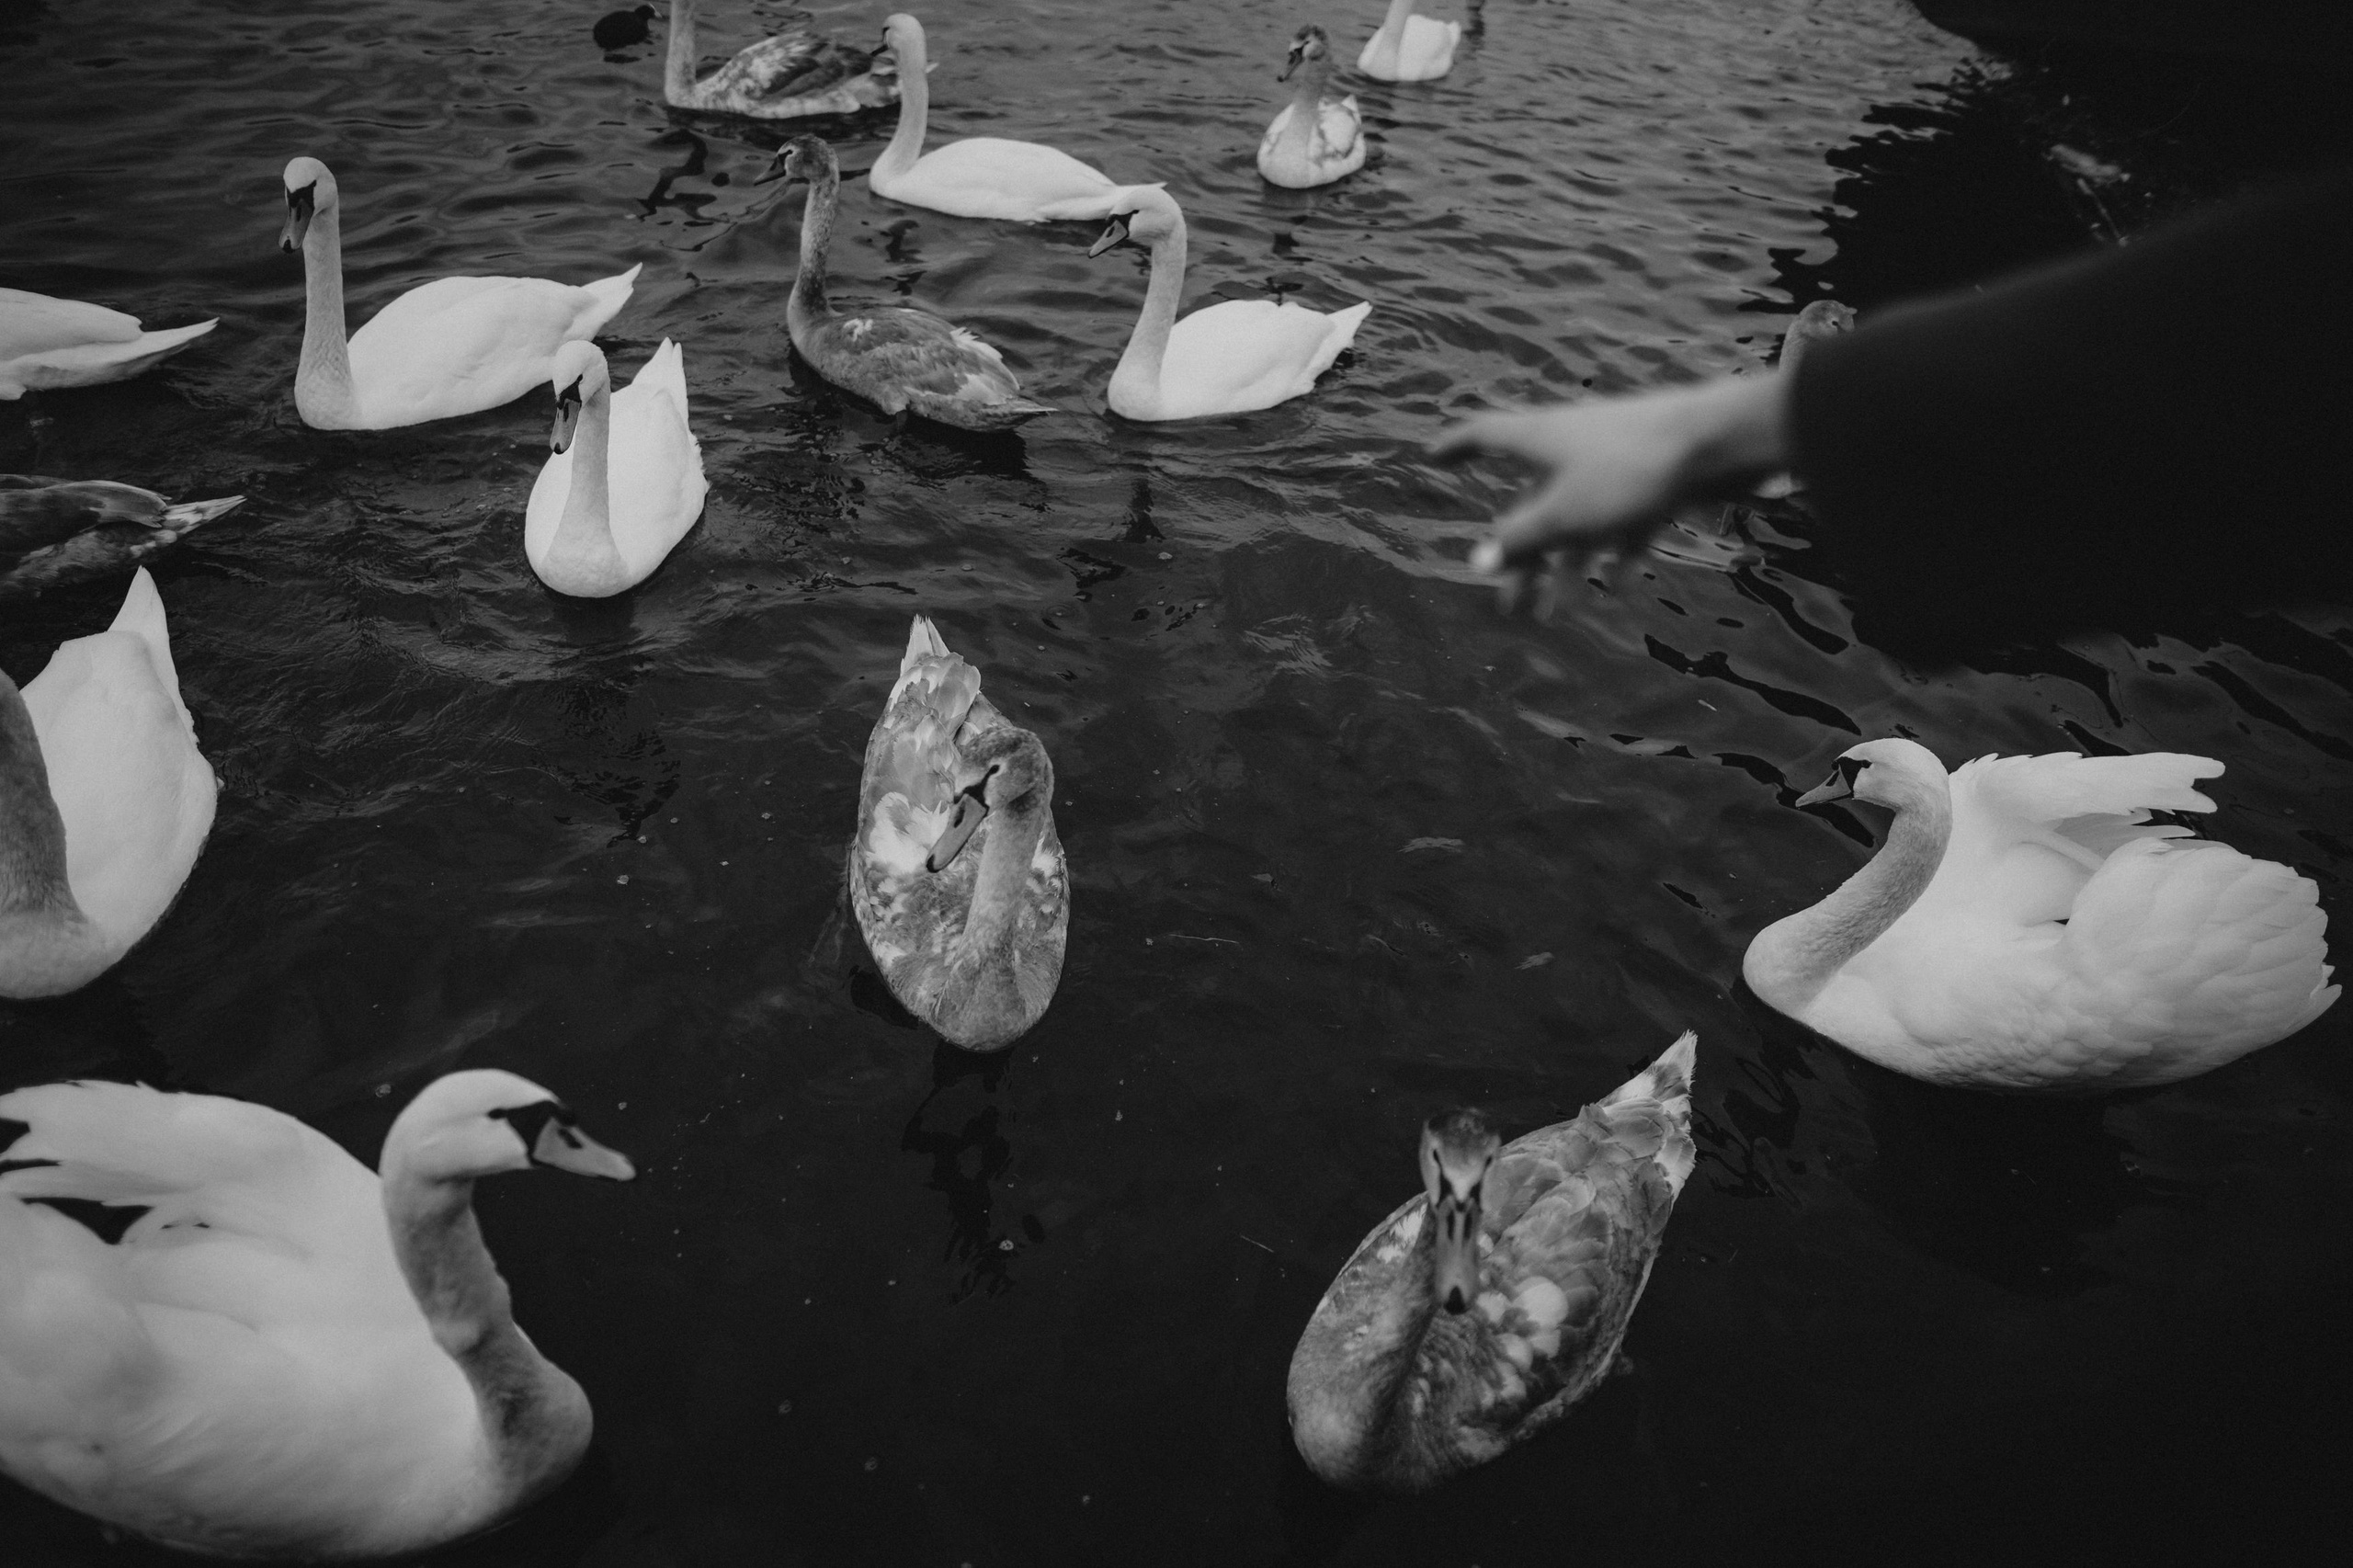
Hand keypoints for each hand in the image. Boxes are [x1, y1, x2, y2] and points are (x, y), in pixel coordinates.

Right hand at [1432, 373, 1792, 611]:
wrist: (1720, 442)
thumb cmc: (1630, 470)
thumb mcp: (1564, 514)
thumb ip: (1520, 540)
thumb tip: (1475, 564)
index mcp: (1540, 439)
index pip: (1484, 435)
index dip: (1457, 445)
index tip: (1433, 456)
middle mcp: (1572, 445)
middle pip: (1532, 503)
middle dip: (1521, 558)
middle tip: (1511, 607)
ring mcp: (1614, 461)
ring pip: (1577, 520)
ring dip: (1567, 569)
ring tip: (1560, 615)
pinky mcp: (1652, 479)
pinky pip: (1623, 523)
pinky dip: (1616, 555)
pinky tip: (1619, 590)